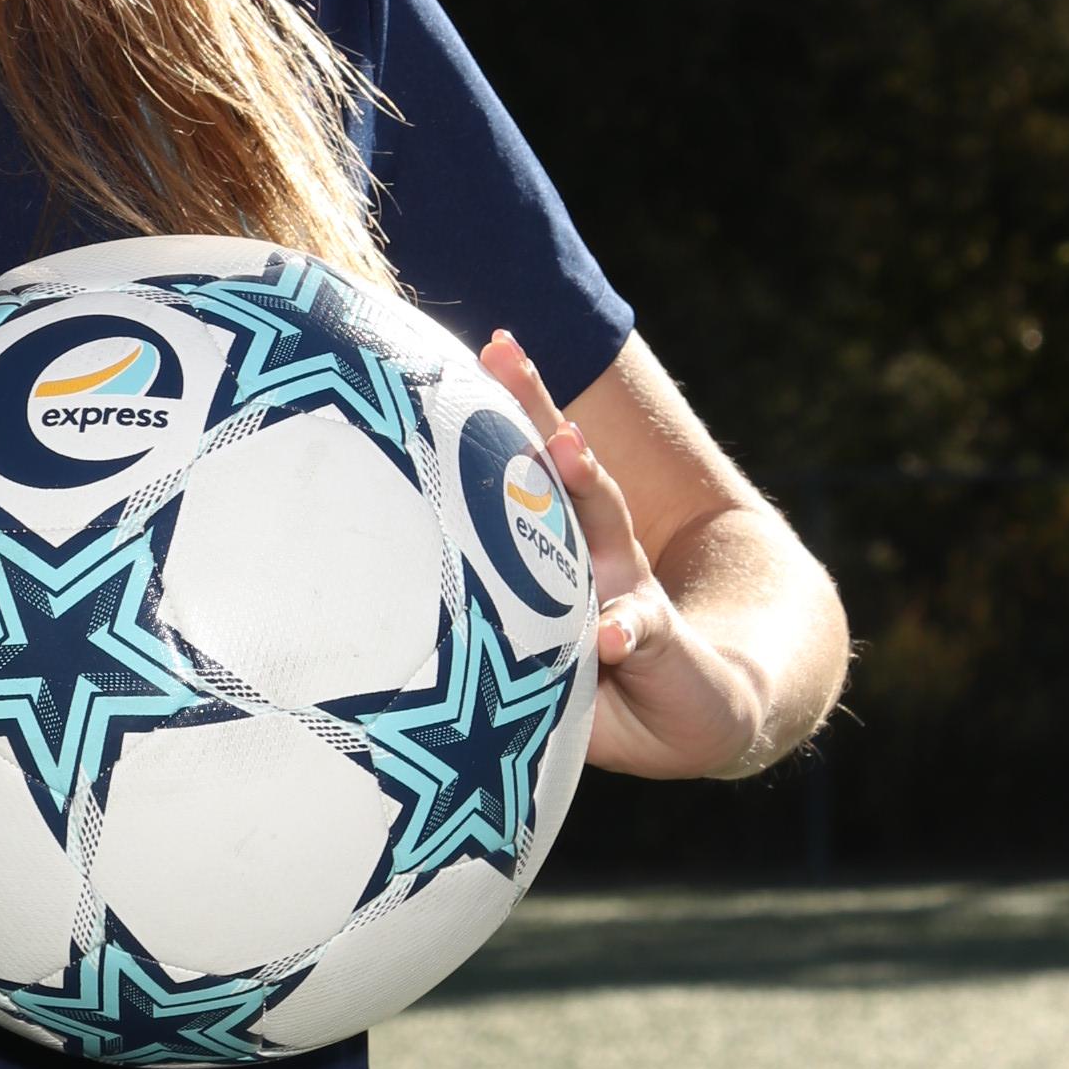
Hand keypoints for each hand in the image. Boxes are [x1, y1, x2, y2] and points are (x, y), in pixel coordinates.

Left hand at [479, 331, 771, 779]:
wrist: (697, 716)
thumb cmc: (593, 683)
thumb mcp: (523, 652)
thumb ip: (476, 627)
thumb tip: (371, 618)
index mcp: (552, 550)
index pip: (518, 471)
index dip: (494, 415)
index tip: (466, 358)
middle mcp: (591, 551)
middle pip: (560, 466)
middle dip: (532, 406)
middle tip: (503, 353)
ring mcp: (626, 587)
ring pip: (603, 521)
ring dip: (584, 480)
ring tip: (565, 446)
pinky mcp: (656, 639)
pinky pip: (640, 632)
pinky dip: (627, 631)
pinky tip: (612, 636)